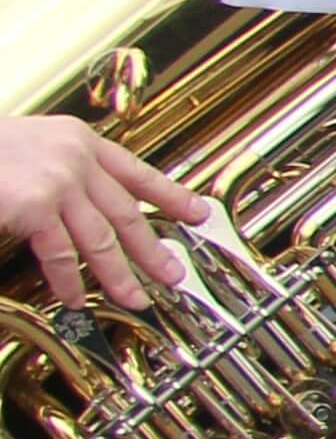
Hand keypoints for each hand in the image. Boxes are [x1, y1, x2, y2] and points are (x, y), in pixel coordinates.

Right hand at [0, 115, 207, 309]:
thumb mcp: (33, 145)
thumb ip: (64, 168)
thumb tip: (92, 207)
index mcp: (79, 139)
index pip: (137, 171)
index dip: (172, 195)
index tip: (199, 214)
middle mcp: (76, 157)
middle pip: (127, 211)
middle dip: (153, 248)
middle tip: (173, 275)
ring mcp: (58, 181)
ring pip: (102, 238)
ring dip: (119, 274)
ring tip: (135, 299)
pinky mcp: (35, 206)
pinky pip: (60, 253)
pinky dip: (68, 280)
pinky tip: (76, 299)